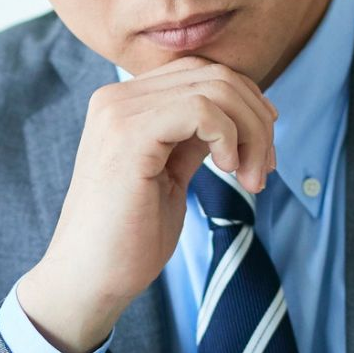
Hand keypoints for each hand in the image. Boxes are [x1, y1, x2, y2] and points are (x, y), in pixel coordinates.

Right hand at [17, 56, 277, 352]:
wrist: (89, 279)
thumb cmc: (128, 238)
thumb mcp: (170, 174)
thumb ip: (193, 139)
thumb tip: (236, 117)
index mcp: (124, 104)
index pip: (202, 73)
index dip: (245, 105)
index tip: (260, 153)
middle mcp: (117, 98)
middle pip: (215, 74)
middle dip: (256, 119)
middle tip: (264, 169)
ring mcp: (119, 112)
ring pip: (216, 88)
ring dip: (251, 133)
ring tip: (252, 179)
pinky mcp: (130, 135)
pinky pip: (202, 109)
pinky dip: (229, 136)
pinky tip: (228, 170)